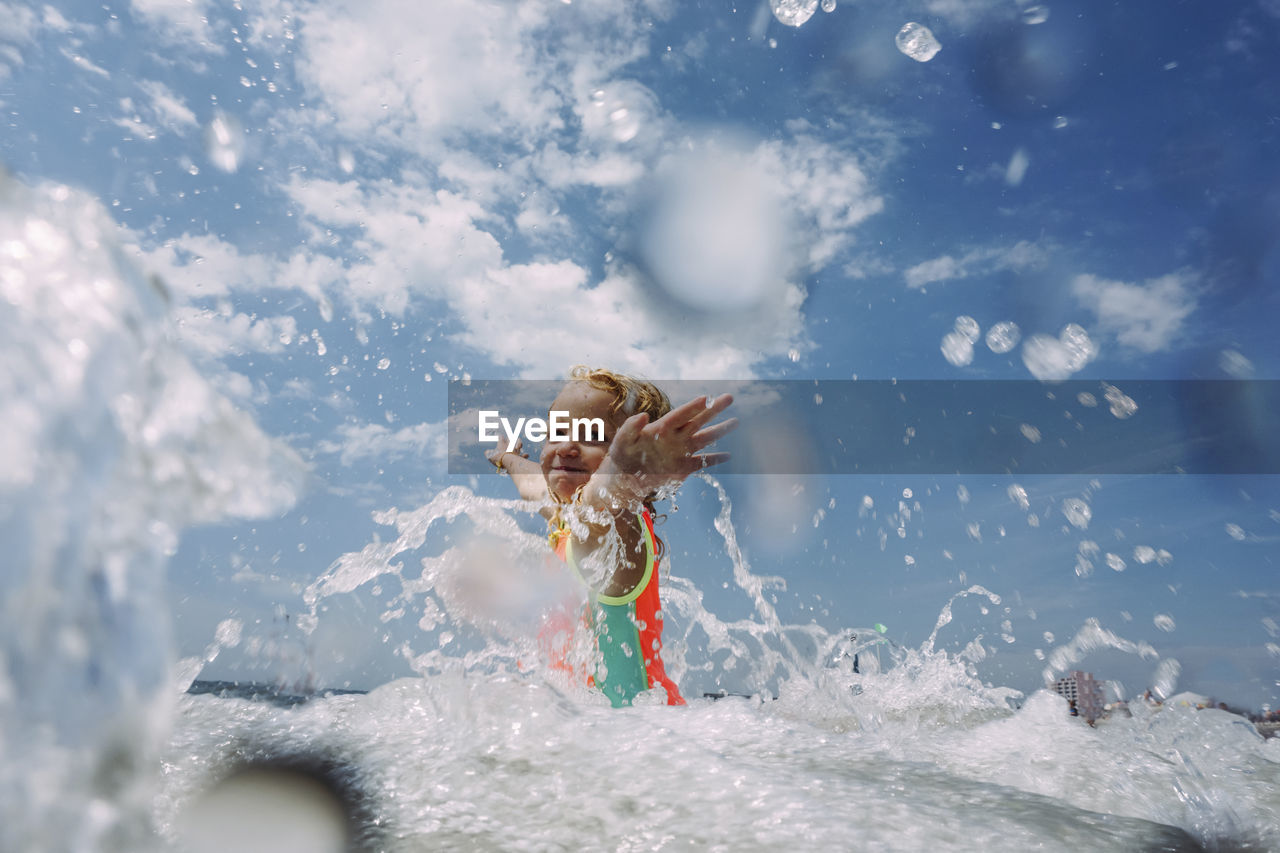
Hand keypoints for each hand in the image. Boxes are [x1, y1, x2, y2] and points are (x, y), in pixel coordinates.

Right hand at [486, 440, 527, 469]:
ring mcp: (515, 450)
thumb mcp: (489, 455)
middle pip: (511, 438)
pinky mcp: (519, 456)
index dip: (500, 437)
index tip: (500, 436)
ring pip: (519, 443)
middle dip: (510, 438)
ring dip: (519, 443)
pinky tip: (526, 454)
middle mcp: (509, 445)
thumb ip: (487, 453)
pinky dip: (525, 455)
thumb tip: (486, 452)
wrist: (506, 461)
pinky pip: (523, 455)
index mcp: (501, 444)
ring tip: (518, 446)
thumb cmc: (497, 458)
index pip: (500, 437)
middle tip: (509, 438)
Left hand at [601, 394, 736, 494]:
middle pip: (698, 420)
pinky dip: (714, 460)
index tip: (706, 398)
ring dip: (720, 431)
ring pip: (705, 438)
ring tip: (735, 421)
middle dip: (713, 410)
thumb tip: (644, 416)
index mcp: (661, 427)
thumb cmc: (621, 455)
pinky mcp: (683, 467)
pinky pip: (702, 462)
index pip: (681, 414)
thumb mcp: (622, 440)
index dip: (693, 407)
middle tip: (729, 398)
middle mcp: (675, 436)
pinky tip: (728, 455)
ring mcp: (681, 451)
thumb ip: (631, 427)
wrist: (623, 478)